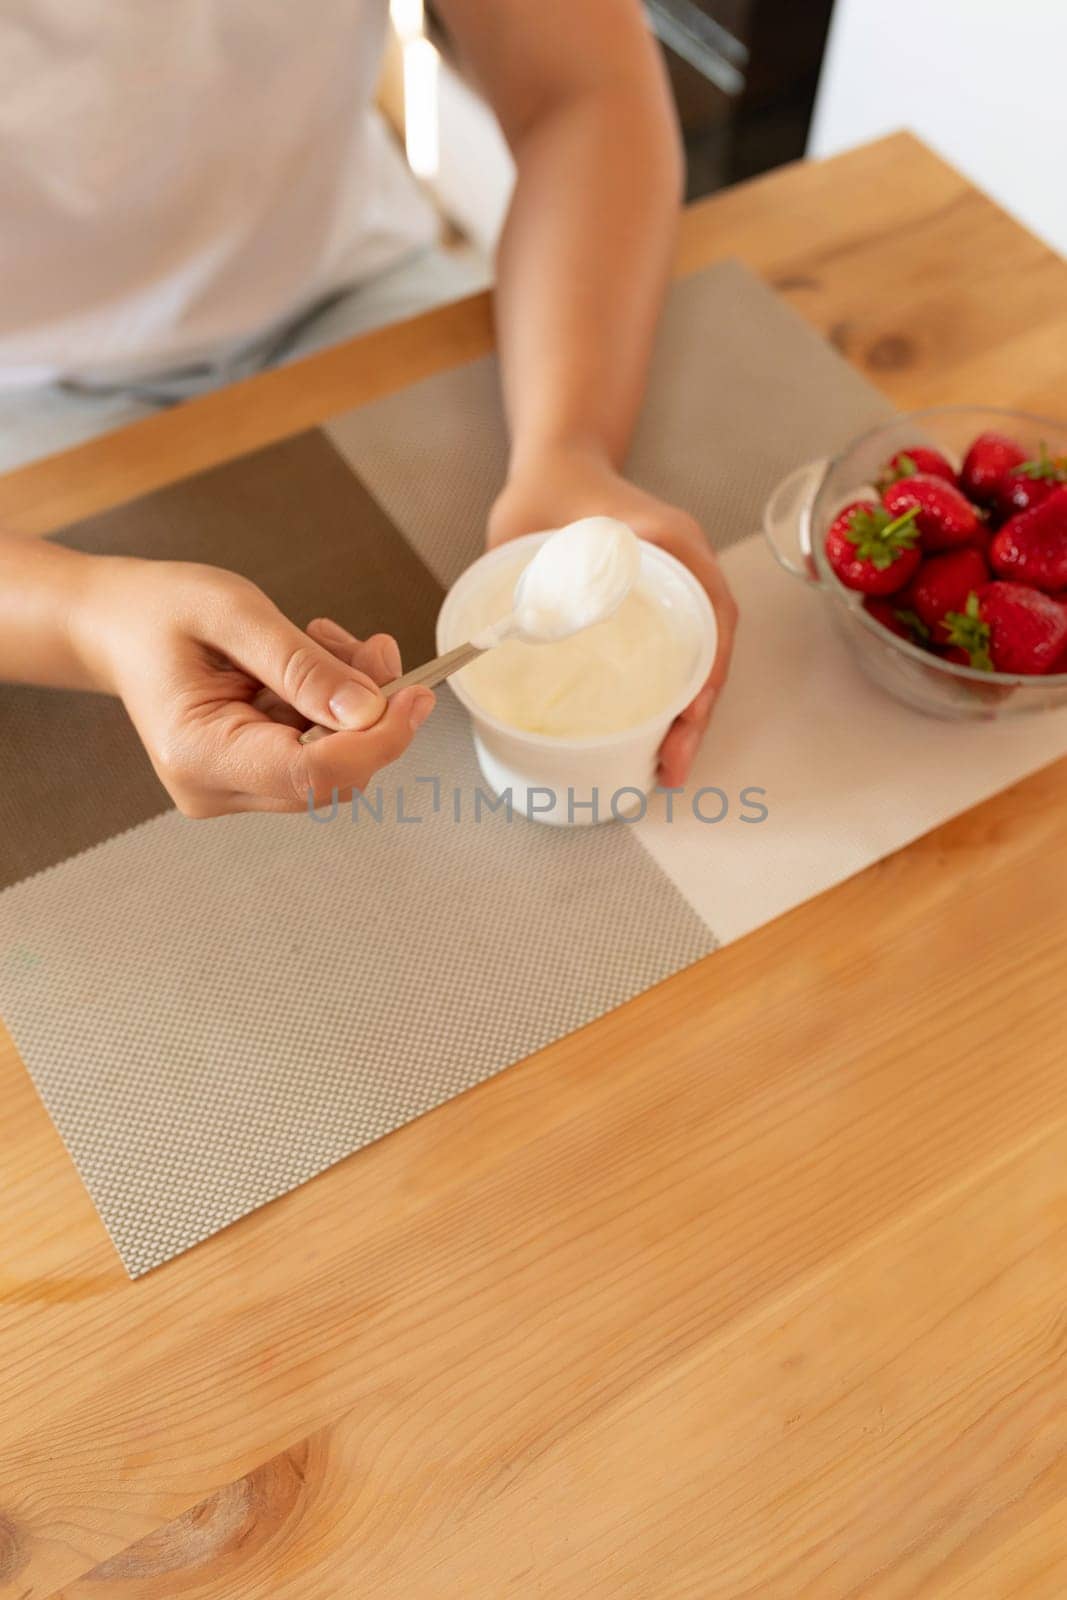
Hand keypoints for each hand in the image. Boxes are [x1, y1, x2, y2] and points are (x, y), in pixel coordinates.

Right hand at [74, 558, 433, 815]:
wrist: (116, 625)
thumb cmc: (160, 611)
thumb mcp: (234, 615)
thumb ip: (302, 665)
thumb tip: (370, 710)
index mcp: (199, 755)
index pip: (313, 775)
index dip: (378, 740)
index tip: (418, 693)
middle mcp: (215, 788)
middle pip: (332, 775)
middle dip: (370, 712)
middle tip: (373, 645)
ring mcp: (232, 788)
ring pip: (333, 763)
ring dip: (352, 702)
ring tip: (326, 639)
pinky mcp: (250, 775)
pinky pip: (317, 751)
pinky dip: (331, 706)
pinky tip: (312, 660)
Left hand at [488, 447, 736, 784]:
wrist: (559, 462)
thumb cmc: (546, 487)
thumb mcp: (526, 523)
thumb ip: (516, 570)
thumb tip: (499, 638)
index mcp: (667, 542)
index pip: (710, 611)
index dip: (705, 667)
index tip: (690, 712)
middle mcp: (685, 567)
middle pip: (712, 649)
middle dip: (698, 713)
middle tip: (673, 765)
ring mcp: (677, 589)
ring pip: (701, 660)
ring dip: (689, 714)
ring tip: (668, 765)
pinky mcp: (660, 609)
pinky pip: (680, 655)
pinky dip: (673, 697)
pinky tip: (654, 735)